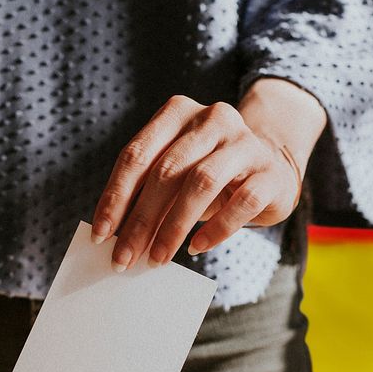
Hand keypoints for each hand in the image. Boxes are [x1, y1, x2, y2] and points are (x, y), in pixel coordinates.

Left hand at [90, 94, 302, 270]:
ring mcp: (245, 143)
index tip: (100, 234)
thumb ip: (147, 190)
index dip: (115, 197)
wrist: (272, 167)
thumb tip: (114, 234)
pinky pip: (241, 203)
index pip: (137, 155)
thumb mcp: (176, 171)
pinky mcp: (269, 173)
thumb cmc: (210, 173)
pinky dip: (216, 230)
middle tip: (124, 257)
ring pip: (201, 183)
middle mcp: (212, 119)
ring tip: (156, 258)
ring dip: (173, 227)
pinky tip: (196, 247)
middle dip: (140, 220)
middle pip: (166, 171)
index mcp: (178, 112)